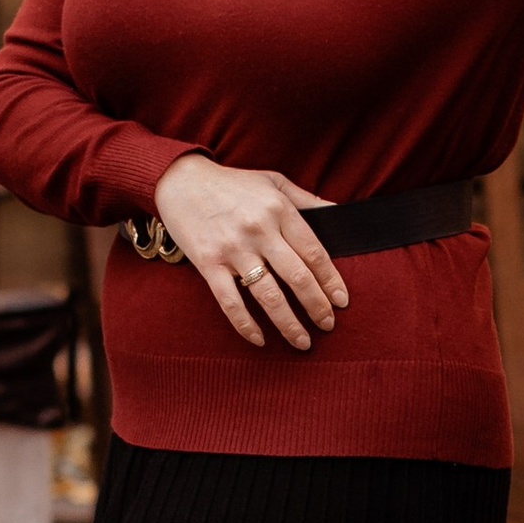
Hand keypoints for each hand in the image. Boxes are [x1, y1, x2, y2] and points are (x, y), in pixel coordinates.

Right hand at [147, 155, 347, 350]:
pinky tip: (260, 340)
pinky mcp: (209, 263)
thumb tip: (339, 215)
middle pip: (297, 277)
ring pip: (269, 295)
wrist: (181, 181)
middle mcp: (259, 230)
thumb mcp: (274, 182)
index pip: (314, 252)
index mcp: (279, 210)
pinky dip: (246, 325)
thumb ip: (307, 200)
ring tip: (303, 341)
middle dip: (317, 306)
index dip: (331, 280)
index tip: (342, 301)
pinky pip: (231, 302)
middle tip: (328, 325)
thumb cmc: (232, 183)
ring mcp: (233, 248)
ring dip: (289, 324)